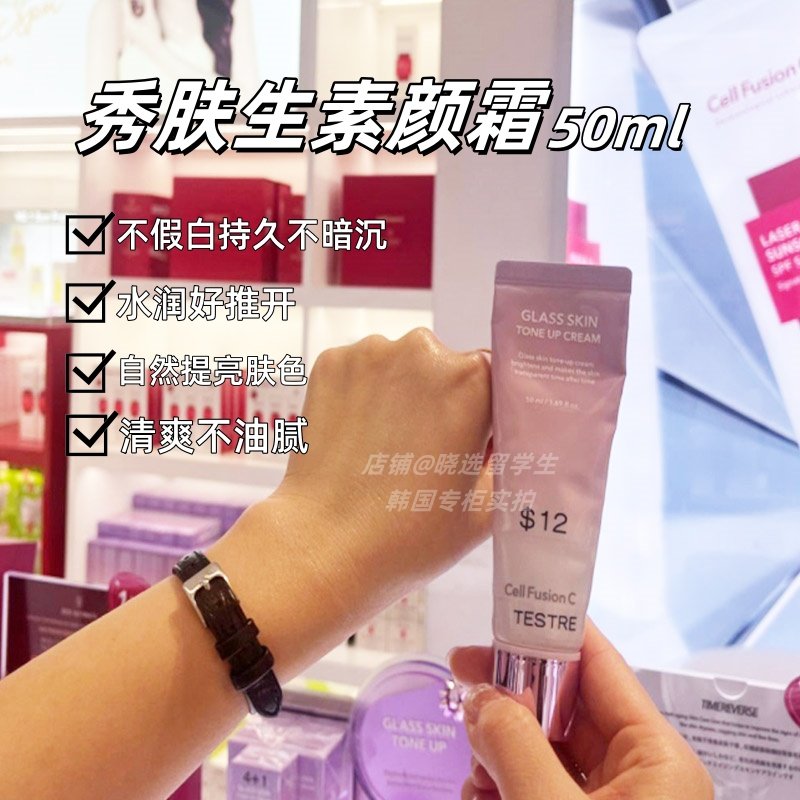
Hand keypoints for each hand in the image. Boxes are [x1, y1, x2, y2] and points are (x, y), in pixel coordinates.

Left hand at [215, 329, 491, 674]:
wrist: (323, 547)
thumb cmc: (409, 536)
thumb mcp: (487, 507)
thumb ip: (506, 459)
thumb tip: (507, 439)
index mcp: (471, 380)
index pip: (495, 376)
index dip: (488, 408)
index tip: (478, 435)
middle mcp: (422, 351)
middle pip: (445, 367)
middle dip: (443, 401)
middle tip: (429, 452)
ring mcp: (369, 354)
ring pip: (400, 367)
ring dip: (400, 395)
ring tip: (388, 450)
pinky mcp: (330, 364)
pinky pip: (361, 371)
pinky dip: (363, 396)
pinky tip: (359, 439)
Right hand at [449, 621, 713, 799]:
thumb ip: (514, 743)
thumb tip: (479, 696)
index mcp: (657, 757)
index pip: (600, 664)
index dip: (547, 633)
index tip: (497, 617)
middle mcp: (640, 775)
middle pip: (563, 707)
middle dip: (509, 702)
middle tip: (462, 683)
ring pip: (544, 750)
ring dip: (497, 752)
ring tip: (472, 773)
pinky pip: (539, 786)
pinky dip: (503, 784)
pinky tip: (480, 794)